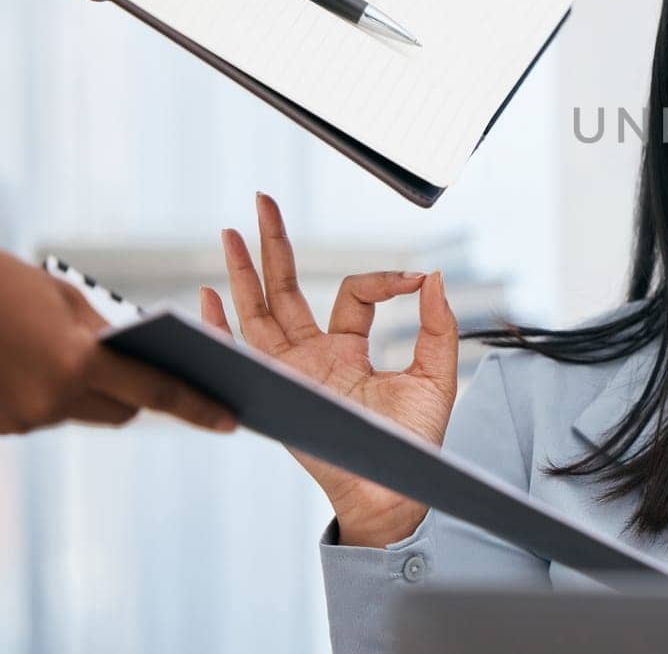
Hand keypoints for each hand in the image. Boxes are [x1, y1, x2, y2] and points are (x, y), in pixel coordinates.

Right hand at [0, 250, 234, 434]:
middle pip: (123, 411)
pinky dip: (47, 391)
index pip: (157, 392)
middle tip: (149, 368)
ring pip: (80, 411)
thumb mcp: (62, 300)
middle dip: (136, 392)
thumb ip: (103, 334)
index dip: (199, 408)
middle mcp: (55, 401)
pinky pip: (42, 412)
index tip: (234, 422)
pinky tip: (30, 362)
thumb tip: (130, 358)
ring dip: (86, 390)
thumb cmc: (0, 285)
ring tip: (68, 353)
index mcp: (80, 364)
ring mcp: (22, 419)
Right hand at [201, 193, 456, 547]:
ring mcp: (291, 373)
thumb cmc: (413, 442)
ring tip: (229, 231)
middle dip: (273, 245)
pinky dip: (222, 327)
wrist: (394, 489)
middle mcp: (313, 357)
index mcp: (349, 350)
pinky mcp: (278, 391)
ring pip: (259, 312)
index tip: (416, 279)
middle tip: (262, 201)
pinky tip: (207, 295)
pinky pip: (243, 355)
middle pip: (285, 290)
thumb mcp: (437, 375)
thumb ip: (438, 325)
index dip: (384, 279)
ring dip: (242, 272)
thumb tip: (434, 276)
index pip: (353, 293)